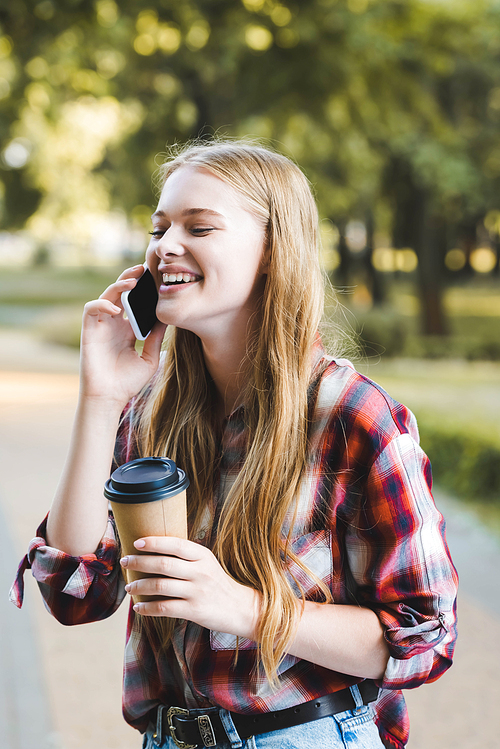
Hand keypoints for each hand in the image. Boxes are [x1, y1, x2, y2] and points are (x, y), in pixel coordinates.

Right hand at [80, 265, 166, 406]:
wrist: (110, 398)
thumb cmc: (128, 382)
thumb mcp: (149, 358)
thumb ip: (156, 338)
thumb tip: (168, 318)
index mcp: (127, 329)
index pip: (135, 303)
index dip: (143, 291)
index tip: (157, 280)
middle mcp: (114, 324)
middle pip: (120, 294)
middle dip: (130, 279)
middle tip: (145, 269)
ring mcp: (101, 326)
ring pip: (106, 296)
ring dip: (118, 286)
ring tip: (133, 281)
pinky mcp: (89, 331)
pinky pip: (91, 309)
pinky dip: (102, 304)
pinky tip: (115, 309)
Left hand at [120, 536, 260, 638]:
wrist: (241, 608)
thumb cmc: (217, 583)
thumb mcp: (206, 563)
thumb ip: (186, 557)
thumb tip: (154, 549)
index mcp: (202, 556)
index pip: (175, 544)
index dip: (154, 542)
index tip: (136, 542)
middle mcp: (200, 571)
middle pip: (163, 564)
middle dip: (140, 562)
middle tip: (124, 562)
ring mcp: (197, 592)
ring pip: (161, 585)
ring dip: (140, 585)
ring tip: (129, 587)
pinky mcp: (194, 611)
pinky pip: (165, 608)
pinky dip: (148, 608)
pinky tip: (139, 607)